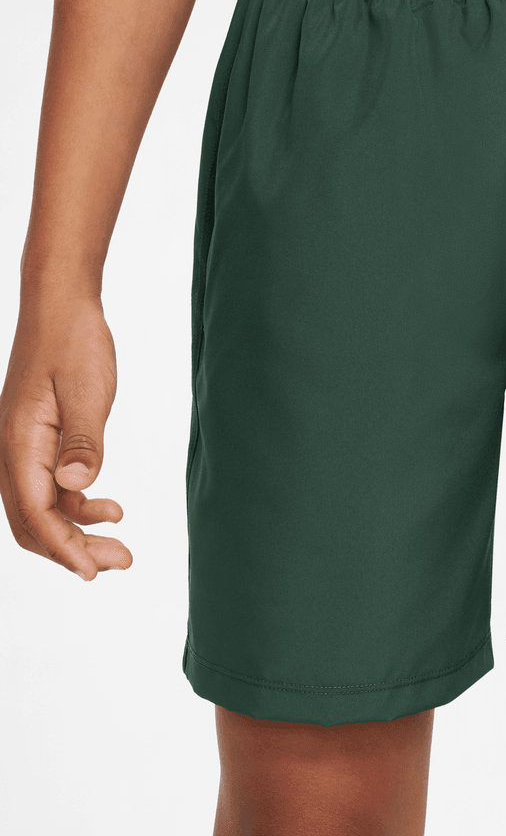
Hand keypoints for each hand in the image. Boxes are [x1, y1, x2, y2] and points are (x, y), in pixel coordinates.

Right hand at [0, 292, 130, 578]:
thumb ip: (82, 441)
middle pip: (33, 521)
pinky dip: (78, 505)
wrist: (62, 308)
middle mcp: (13, 452)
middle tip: (119, 562)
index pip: (35, 512)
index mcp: (18, 443)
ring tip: (120, 547)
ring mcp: (24, 448)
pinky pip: (51, 488)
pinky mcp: (40, 442)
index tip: (92, 571)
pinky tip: (109, 508)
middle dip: (72, 550)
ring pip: (43, 509)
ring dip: (77, 531)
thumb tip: (75, 487)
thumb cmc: (73, 343)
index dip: (63, 547)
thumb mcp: (86, 390)